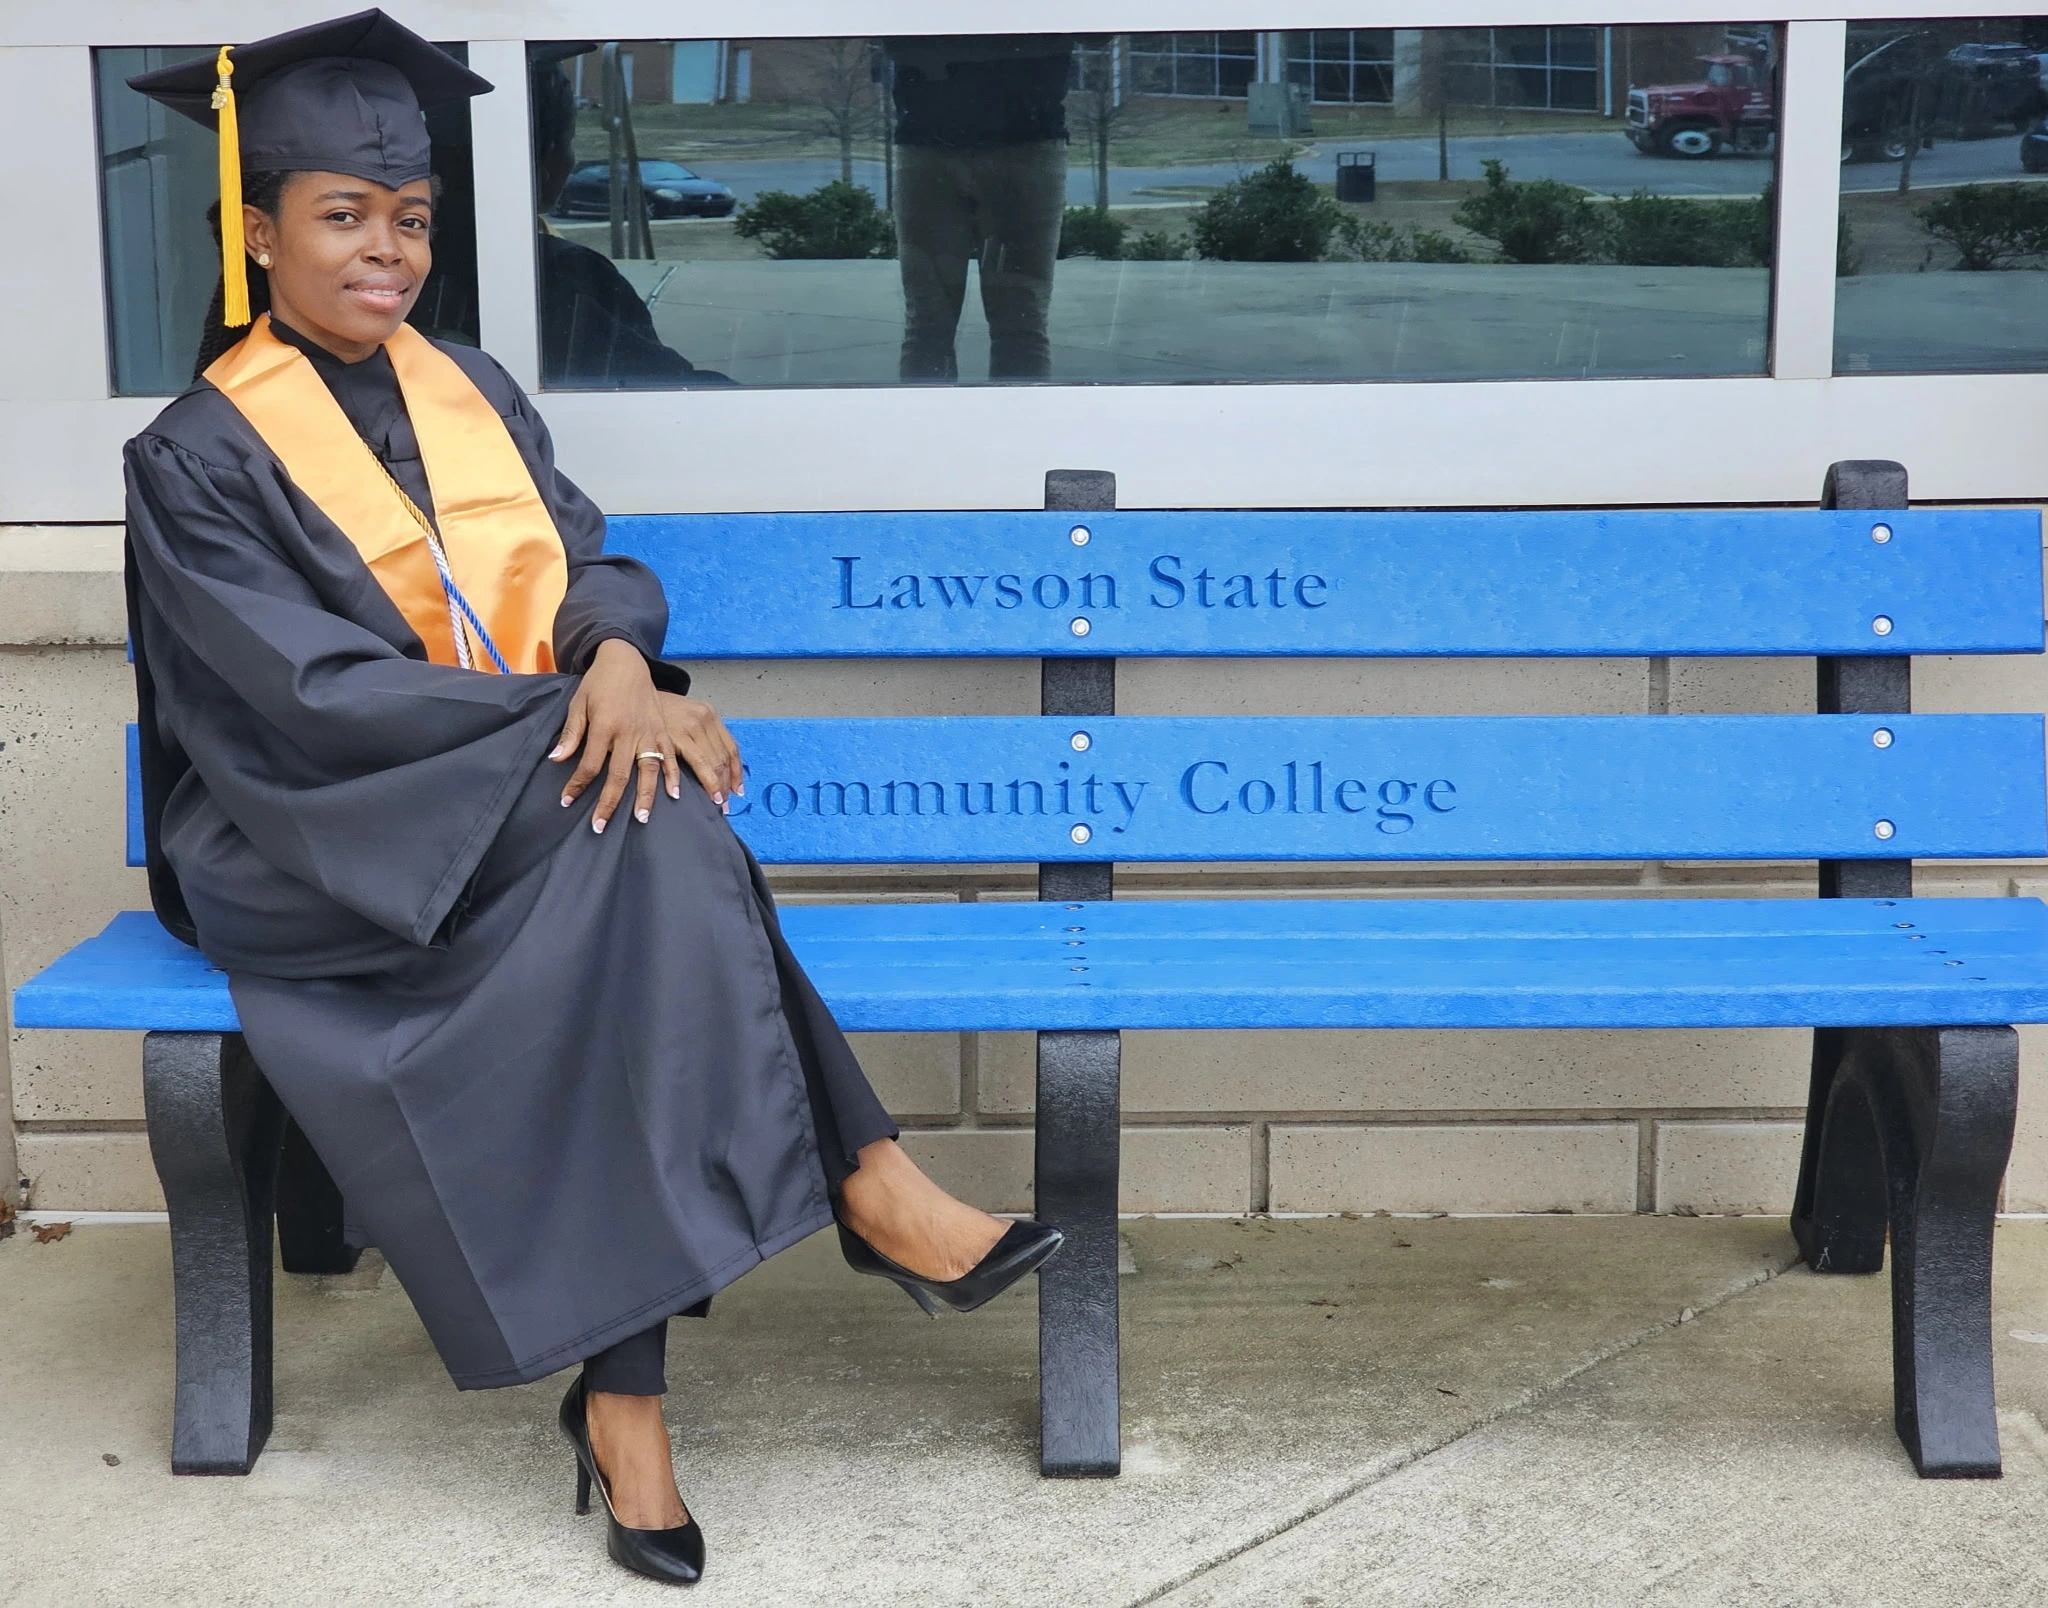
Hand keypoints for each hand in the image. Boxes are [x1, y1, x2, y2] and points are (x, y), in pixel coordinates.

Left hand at [550, 639, 676, 832]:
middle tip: (600, 826)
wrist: (626, 660)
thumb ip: (571, 733)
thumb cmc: (599, 683)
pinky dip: (672, 776)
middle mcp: (629, 732)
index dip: (577, 785)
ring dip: (644, 796)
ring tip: (641, 819)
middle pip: (618, 775)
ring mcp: (649, 732)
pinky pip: (670, 757)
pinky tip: (673, 795)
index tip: (566, 801)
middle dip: (608, 803)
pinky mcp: (662, 730)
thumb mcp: (579, 704)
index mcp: (605, 726)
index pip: (590, 764)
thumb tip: (557, 759)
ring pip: (648, 770)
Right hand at [658, 692, 743, 809]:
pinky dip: (694, 779)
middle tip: (724, 802)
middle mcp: (703, 719)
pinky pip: (691, 762)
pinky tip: (686, 792)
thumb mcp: (687, 715)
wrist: (636, 691)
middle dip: (726, 784)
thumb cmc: (661, 709)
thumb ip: (701, 735)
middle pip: (722, 758)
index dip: (736, 772)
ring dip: (714, 785)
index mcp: (710, 715)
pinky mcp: (673, 735)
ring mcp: (689, 726)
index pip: (731, 748)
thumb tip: (715, 765)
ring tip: (715, 801)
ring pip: (710, 762)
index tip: (737, 789)